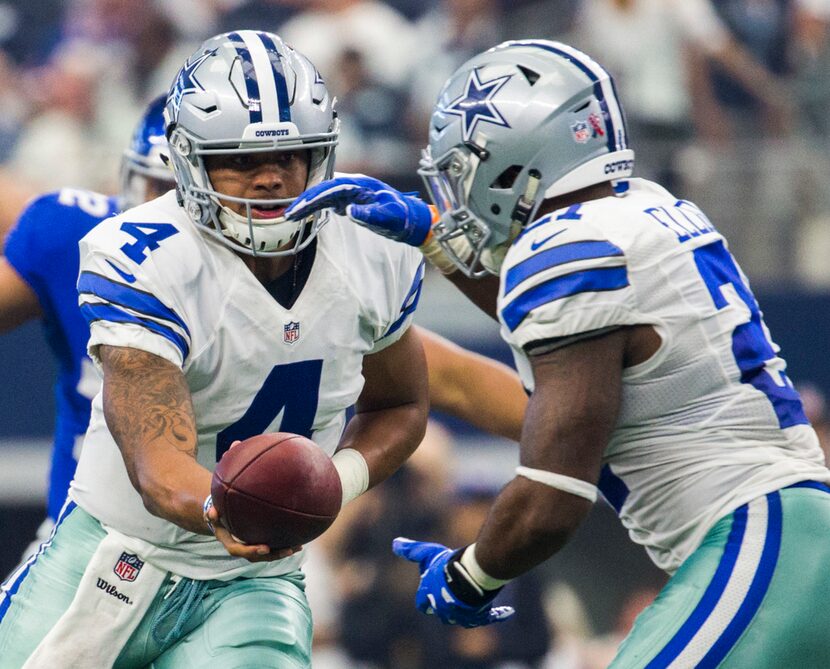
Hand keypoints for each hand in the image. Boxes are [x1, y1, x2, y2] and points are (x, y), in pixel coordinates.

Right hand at [204, 492, 301, 562]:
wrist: (223, 520)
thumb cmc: (219, 515)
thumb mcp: (213, 514)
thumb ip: (212, 513)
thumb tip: (212, 512)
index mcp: (231, 544)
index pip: (240, 551)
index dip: (252, 551)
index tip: (265, 548)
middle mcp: (244, 549)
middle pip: (259, 557)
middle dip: (274, 555)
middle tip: (288, 550)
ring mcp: (253, 548)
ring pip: (269, 555)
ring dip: (283, 552)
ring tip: (298, 547)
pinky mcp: (261, 544)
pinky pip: (273, 546)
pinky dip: (284, 544)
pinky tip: (299, 540)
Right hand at [284, 175, 432, 245]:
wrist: (410, 219)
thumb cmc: (401, 216)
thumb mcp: (388, 217)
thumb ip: (370, 214)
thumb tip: (349, 211)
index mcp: (360, 185)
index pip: (331, 188)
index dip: (313, 197)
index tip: (299, 208)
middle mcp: (353, 186)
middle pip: (323, 190)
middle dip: (305, 201)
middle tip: (288, 215)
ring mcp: (350, 193)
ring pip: (324, 197)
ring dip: (308, 206)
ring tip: (291, 217)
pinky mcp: (349, 202)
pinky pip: (328, 203)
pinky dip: (316, 209)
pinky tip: (305, 216)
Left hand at [392, 537, 514, 627]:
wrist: (469, 574)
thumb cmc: (446, 564)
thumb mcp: (426, 553)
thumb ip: (411, 550)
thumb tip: (395, 543)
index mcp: (430, 598)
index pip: (422, 604)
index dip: (426, 598)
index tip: (431, 590)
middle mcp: (444, 610)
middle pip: (443, 612)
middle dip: (447, 604)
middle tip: (455, 591)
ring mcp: (462, 615)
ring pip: (465, 616)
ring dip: (469, 609)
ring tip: (477, 598)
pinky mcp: (480, 615)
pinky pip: (490, 617)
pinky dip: (498, 615)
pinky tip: (508, 612)